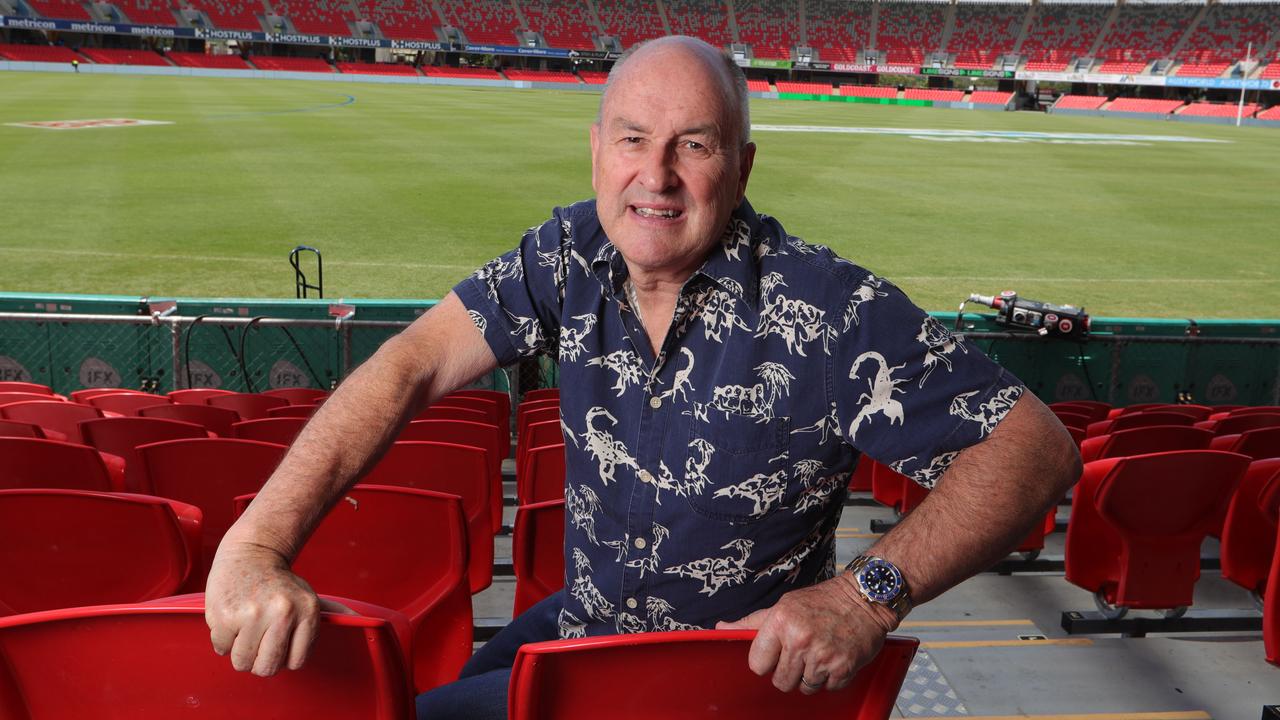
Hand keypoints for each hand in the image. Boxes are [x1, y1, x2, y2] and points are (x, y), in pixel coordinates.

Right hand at [205, 541, 347, 676]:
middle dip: (260, 662)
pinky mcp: (225, 615)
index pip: (296, 662)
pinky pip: (221, 649)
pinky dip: (223, 640)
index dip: (284, 659)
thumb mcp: (310, 594)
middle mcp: (283, 612)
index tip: (279, 645)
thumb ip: (332, 611)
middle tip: (257, 643)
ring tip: (245, 630)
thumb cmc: (281, 582)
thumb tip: (361, 620)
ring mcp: (252, 614)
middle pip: (267, 668)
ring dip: (240, 652)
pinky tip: (232, 619)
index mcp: (307, 610)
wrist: (250, 552)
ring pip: (242, 662)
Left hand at [716, 573, 897, 694]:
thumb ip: (752, 622)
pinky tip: (834, 658)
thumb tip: (719, 628)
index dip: (766, 662)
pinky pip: (827, 688)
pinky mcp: (843, 668)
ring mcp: (822, 656)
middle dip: (789, 672)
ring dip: (811, 676)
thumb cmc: (822, 601)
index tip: (775, 655)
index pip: (757, 664)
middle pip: (780, 682)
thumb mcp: (783, 605)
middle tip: (802, 654)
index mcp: (780, 622)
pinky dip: (831, 678)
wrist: (865, 597)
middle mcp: (800, 640)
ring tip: (820, 654)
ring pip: (804, 687)